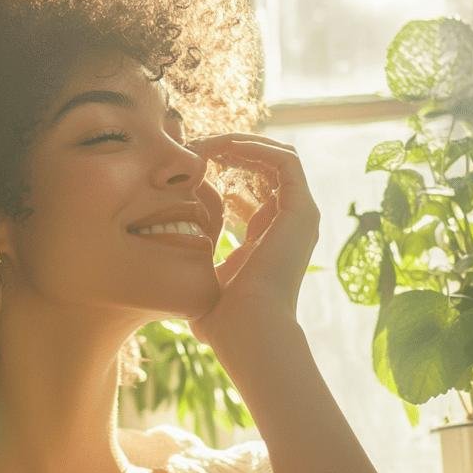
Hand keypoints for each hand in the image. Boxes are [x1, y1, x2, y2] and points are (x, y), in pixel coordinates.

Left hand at [185, 132, 319, 353]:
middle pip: (268, 168)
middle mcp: (291, 223)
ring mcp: (300, 216)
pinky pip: (285, 160)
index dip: (225, 171)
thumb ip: (197, 265)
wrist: (248, 330)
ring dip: (243, 144)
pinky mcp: (302, 210)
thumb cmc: (222, 318)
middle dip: (233, 151)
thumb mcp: (205, 280)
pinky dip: (257, 148)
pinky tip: (224, 147)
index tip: (192, 165)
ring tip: (209, 142)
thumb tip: (171, 265)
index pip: (255, 190)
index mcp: (270, 238)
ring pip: (279, 157)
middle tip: (198, 146)